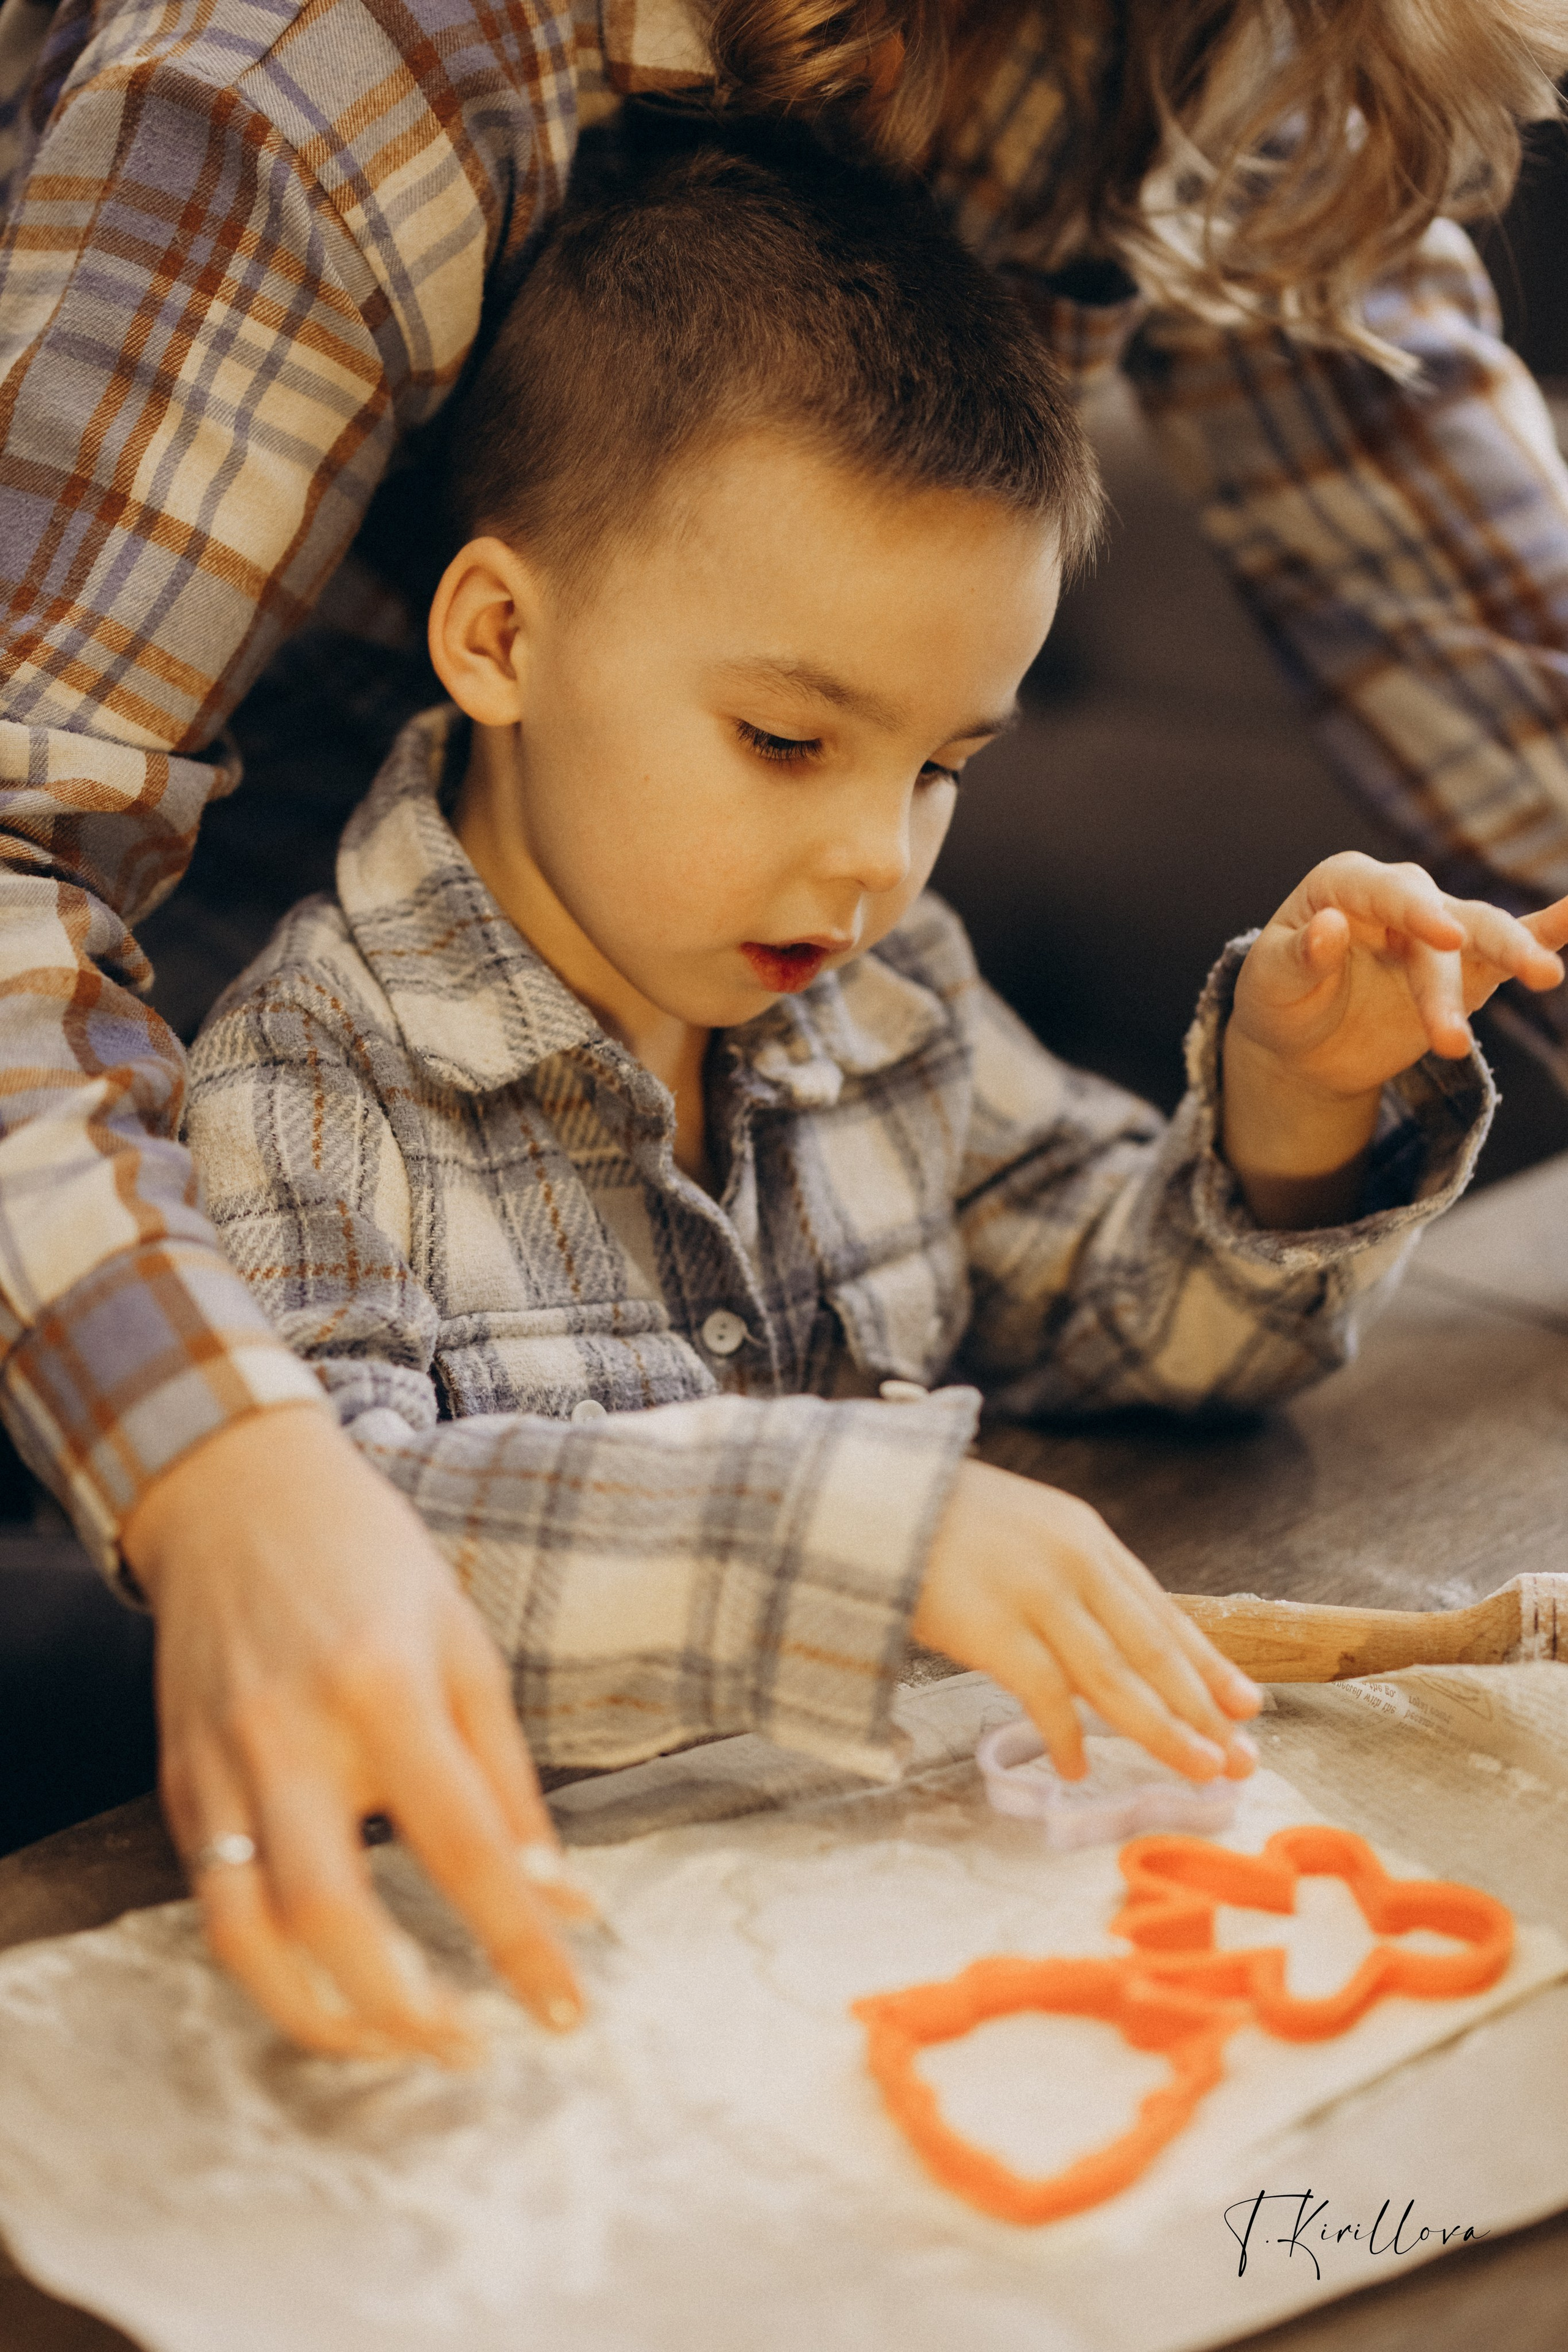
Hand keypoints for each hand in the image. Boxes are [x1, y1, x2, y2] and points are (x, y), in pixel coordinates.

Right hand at [126, 1406, 586, 2061]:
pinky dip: (271, 1967)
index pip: (462, 1843)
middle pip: (331, 1912)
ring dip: (320, 2017)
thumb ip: (507, 1776)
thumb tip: (561, 1893)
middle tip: (470, 2048)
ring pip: (247, 1935)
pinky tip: (330, 1984)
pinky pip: (215, 1903)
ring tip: (393, 2043)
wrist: (238, 1496)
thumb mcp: (465, 1644)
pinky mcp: (183, 1784)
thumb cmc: (370, 1563)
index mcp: (383, 1687)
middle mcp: (291, 1735)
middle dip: (404, 2007)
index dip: (519, 1938)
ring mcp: (222, 1765)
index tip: (567, 2006)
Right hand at [911, 1459, 1260, 1781]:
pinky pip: (1045, 1694)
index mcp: (1086, 1537)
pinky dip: (1068, 1734)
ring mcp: (1034, 1593)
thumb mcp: (1025, 1531)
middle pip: (1152, 1648)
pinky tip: (1082, 1767)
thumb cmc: (941, 1521)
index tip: (1249, 1705)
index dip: (1208, 1663)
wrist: (871, 1497)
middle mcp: (1073, 1562)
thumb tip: (1114, 1643)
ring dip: (1162, 1729)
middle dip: (1203, 1708)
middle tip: (1242, 1756)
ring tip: (1200, 1769)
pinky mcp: (992, 1626)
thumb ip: (1071, 1577)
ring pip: (1115, 1676)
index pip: (1161, 1611)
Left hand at [1224, 855, 1567, 1225]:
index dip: (1415, 912)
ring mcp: (1438, 931)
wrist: (1304, 1045)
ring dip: (1516, 955)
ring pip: (1484, 934)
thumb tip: (1330, 926)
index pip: (1383, 891)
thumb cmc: (1281, 1000)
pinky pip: (1509, 946)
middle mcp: (1399, 898)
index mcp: (1344, 885)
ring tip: (1548, 977)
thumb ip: (1300, 957)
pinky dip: (1550, 929)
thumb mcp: (1271, 984)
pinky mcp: (1466, 968)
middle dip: (1459, 962)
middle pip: (1439, 920)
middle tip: (1484, 996)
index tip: (1445, 938)